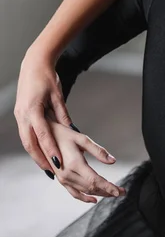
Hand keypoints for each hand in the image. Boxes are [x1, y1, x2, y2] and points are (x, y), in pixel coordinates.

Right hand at [14, 52, 73, 171]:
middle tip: (52, 172)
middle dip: (40, 159)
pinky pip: (25, 134)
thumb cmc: (47, 77)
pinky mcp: (19, 114)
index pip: (42, 134)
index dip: (50, 149)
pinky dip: (33, 146)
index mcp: (33, 109)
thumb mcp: (58, 96)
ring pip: (26, 141)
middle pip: (30, 142)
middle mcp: (23, 114)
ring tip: (47, 168)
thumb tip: (73, 131)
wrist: (33, 64)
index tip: (58, 162)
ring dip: (35, 155)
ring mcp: (19, 115)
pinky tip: (41, 154)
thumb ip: (63, 115)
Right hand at [47, 120, 124, 203]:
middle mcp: (68, 174)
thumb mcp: (82, 139)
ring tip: (112, 193)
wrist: (43, 136)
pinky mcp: (60, 179)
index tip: (119, 191)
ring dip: (99, 194)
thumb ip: (99, 151)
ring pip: (84, 191)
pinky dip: (84, 198)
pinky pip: (74, 193)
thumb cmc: (63, 134)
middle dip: (108, 191)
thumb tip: (112, 161)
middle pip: (91, 188)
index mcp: (75, 164)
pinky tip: (94, 199)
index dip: (108, 187)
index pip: (95, 180)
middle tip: (121, 192)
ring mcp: (63, 178)